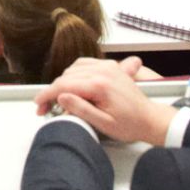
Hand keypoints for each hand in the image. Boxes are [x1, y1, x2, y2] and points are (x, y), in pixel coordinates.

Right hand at [33, 57, 176, 144]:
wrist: (151, 119)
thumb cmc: (130, 125)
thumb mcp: (103, 124)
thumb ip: (80, 109)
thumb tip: (60, 96)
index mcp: (100, 85)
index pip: (64, 85)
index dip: (47, 95)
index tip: (38, 105)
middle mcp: (103, 71)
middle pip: (66, 76)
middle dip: (52, 91)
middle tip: (45, 108)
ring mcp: (107, 66)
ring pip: (72, 69)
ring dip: (62, 82)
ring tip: (58, 98)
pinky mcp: (110, 67)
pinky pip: (83, 64)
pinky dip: (73, 74)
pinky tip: (71, 86)